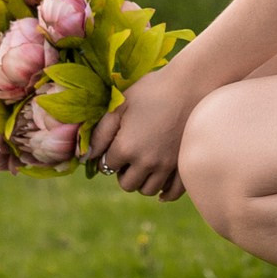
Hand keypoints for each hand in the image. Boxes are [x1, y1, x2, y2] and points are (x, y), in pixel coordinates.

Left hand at [90, 66, 197, 200]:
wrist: (192, 84)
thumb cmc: (153, 90)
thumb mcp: (120, 105)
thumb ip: (100, 133)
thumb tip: (84, 157)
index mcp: (126, 148)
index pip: (106, 166)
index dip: (107, 155)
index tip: (114, 144)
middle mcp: (146, 163)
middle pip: (126, 184)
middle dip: (123, 172)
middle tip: (129, 155)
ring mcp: (167, 167)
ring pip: (147, 190)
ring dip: (142, 180)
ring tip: (144, 163)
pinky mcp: (184, 166)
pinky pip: (172, 193)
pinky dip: (164, 193)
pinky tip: (161, 186)